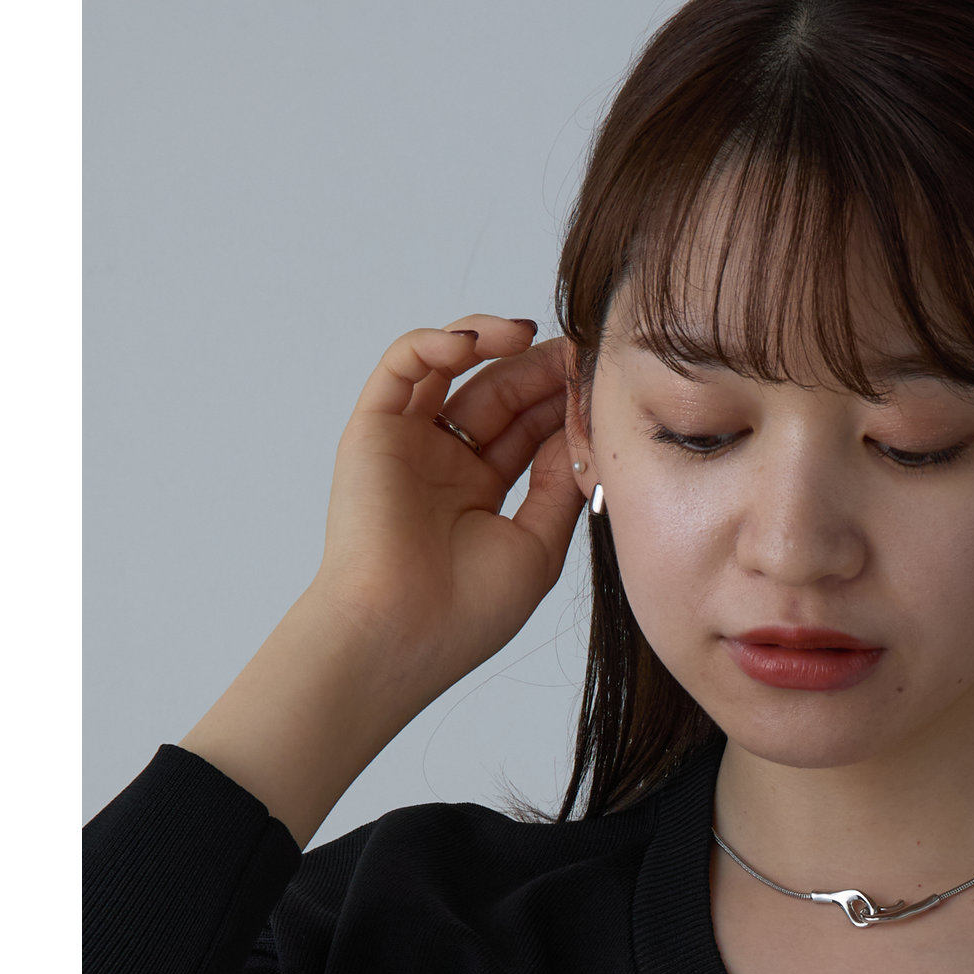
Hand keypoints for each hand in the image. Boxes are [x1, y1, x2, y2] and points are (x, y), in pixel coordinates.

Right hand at [310, 315, 585, 707]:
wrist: (402, 634)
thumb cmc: (468, 611)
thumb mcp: (538, 545)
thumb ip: (561, 483)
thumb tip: (585, 427)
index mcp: (481, 493)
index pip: (529, 431)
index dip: (563, 403)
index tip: (600, 383)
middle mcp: (444, 463)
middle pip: (500, 395)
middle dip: (540, 371)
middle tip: (580, 352)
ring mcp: (408, 443)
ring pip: (453, 369)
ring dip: (495, 345)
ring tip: (538, 338)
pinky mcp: (372, 429)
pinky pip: (402, 366)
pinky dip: (438, 342)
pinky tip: (481, 341)